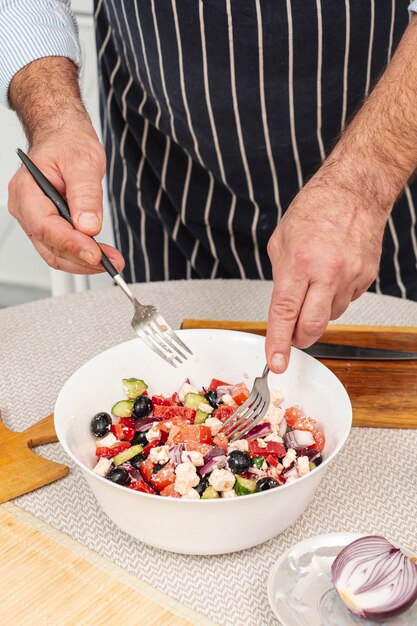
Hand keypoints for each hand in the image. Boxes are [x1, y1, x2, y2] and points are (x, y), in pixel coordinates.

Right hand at [8, 120, 123, 274]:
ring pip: (56, 253)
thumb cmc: (67, 143)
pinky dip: (82, 255)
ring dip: (84, 262)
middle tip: (112, 262)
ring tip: (112, 260)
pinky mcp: (48, 225)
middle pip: (50, 246)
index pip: (45, 227)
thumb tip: (89, 226)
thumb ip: (86, 195)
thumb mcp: (83, 162)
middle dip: (82, 259)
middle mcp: (26, 208)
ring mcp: (35, 219)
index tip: (96, 255)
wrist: (64, 137)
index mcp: (27, 190)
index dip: (71, 245)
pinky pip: (61, 248)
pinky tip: (100, 254)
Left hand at [265, 168, 386, 372]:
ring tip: (314, 284)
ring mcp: (350, 277)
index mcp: (300, 262)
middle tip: (292, 335)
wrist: (355, 192)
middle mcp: (327, 272)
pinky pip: (346, 301)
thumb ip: (280, 277)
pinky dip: (334, 297)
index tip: (276, 361)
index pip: (284, 313)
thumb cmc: (316, 209)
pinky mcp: (366, 278)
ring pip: (330, 316)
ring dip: (317, 312)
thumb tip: (282, 307)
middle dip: (299, 338)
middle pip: (312, 326)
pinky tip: (331, 276)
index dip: (278, 343)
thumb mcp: (281, 241)